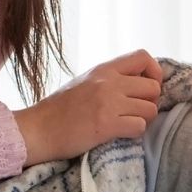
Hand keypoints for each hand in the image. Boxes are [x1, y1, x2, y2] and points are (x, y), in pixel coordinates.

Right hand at [13, 50, 162, 166]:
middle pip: (153, 87)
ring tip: (126, 124)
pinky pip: (140, 126)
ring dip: (143, 119)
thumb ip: (109, 80)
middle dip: (150, 102)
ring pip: (151, 109)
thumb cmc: (57, 110)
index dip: (154, 73)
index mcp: (103, 69)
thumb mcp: (84, 82)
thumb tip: (135, 83)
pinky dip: (134, 132)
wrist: (37, 130)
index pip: (144, 57)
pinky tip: (119, 134)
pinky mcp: (107, 125)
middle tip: (136, 111)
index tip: (146, 88)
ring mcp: (108, 103)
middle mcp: (109, 82)